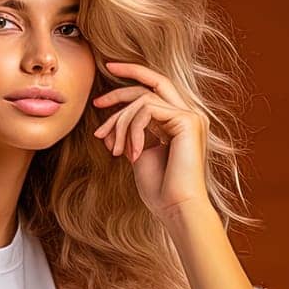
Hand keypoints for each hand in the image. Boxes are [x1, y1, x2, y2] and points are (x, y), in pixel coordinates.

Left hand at [91, 60, 212, 224]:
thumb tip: (110, 124)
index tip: (99, 102)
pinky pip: (147, 110)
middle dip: (123, 80)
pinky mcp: (188, 120)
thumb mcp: (138, 155)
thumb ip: (130, 135)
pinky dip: (132, 130)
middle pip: (152, 82)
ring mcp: (190, 116)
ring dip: (120, 123)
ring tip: (114, 150)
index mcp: (179, 122)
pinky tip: (132, 155)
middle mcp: (188, 114)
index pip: (153, 93)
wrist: (177, 208)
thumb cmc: (160, 190)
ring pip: (143, 99)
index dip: (126, 88)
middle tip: (97, 101)